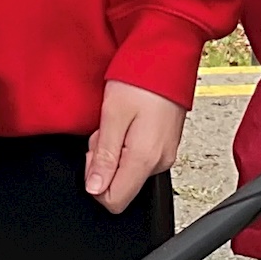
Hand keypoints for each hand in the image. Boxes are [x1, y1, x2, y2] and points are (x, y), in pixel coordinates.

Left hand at [84, 80, 184, 213]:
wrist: (167, 58)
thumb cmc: (140, 80)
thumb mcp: (113, 115)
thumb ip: (104, 157)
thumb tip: (94, 188)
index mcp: (145, 158)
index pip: (114, 201)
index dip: (95, 183)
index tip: (93, 155)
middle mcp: (159, 161)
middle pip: (120, 186)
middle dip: (103, 162)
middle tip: (105, 131)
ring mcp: (165, 155)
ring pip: (128, 171)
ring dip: (114, 151)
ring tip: (117, 121)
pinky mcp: (165, 147)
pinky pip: (138, 158)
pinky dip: (126, 144)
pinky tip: (127, 122)